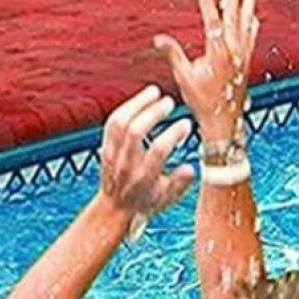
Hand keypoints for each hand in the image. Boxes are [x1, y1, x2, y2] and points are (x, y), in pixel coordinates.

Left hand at [99, 85, 193, 219]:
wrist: (114, 208)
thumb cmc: (145, 201)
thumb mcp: (167, 198)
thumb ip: (180, 183)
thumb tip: (192, 167)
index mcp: (144, 177)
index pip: (158, 151)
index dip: (173, 134)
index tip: (185, 124)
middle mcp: (126, 164)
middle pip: (135, 132)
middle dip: (153, 113)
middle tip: (169, 102)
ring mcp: (113, 154)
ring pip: (120, 123)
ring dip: (137, 103)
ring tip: (155, 91)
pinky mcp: (106, 147)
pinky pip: (112, 123)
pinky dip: (126, 108)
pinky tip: (140, 99)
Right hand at [153, 0, 258, 141]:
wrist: (224, 121)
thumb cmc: (202, 101)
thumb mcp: (183, 77)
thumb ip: (173, 54)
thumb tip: (159, 38)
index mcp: (219, 51)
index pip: (212, 18)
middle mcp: (235, 50)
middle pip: (234, 14)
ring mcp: (243, 55)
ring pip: (247, 22)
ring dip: (247, 3)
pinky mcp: (247, 61)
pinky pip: (252, 36)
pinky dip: (253, 23)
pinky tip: (254, 16)